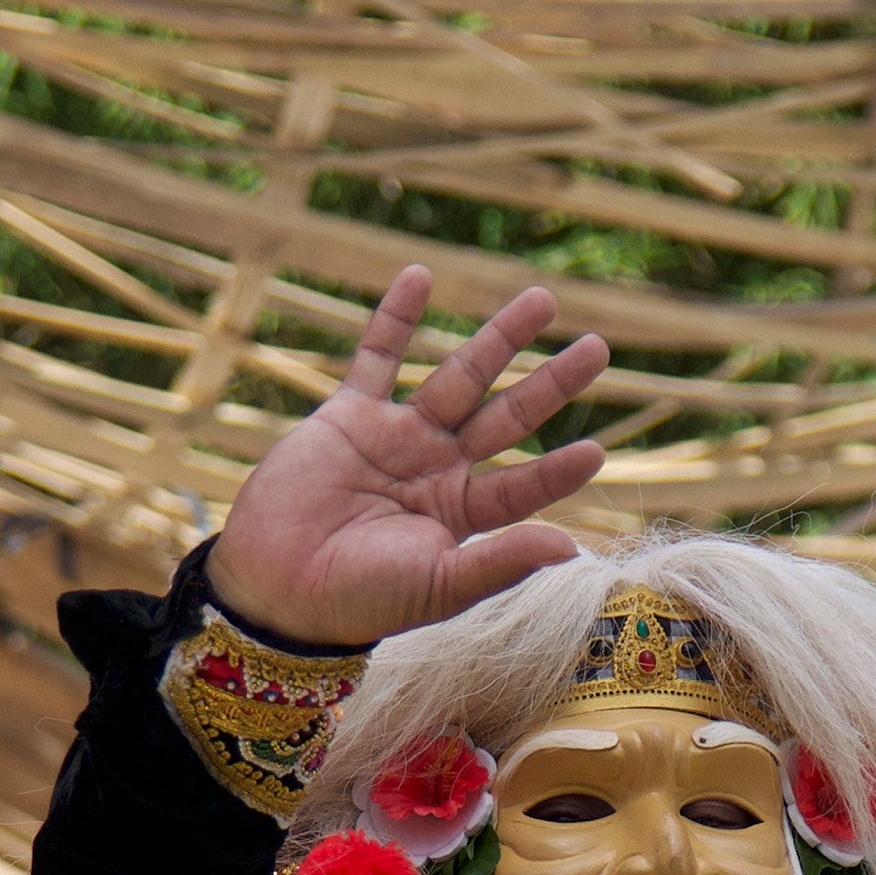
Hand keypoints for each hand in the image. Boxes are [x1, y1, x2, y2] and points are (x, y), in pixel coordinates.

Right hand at [204, 266, 609, 646]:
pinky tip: (421, 276)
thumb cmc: (361, 598)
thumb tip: (572, 548)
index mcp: (461, 514)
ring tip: (541, 300)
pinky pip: (377, 357)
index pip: (522, 485)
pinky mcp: (348, 416)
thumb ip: (501, 562)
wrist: (278, 586)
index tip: (597, 450)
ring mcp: (395, 437)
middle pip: (507, 416)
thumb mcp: (441, 584)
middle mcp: (437, 469)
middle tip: (597, 347)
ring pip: (458, 376)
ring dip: (498, 339)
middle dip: (549, 382)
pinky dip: (396, 318)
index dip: (556, 470)